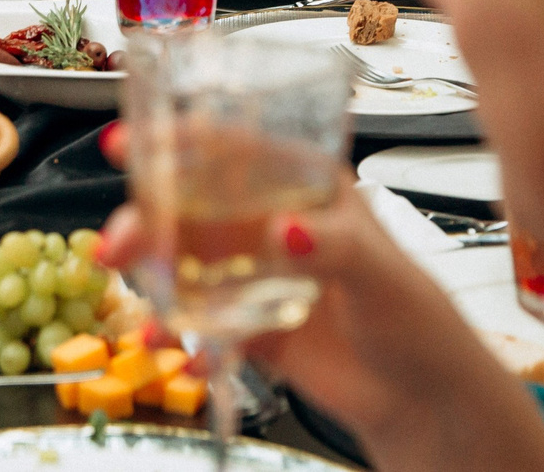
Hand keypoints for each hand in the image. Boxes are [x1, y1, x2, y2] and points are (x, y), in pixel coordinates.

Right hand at [96, 185, 543, 471]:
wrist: (425, 402)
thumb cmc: (420, 322)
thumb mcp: (379, 271)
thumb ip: (330, 246)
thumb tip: (285, 230)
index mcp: (307, 189)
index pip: (236, 151)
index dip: (180, 141)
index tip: (133, 143)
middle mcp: (276, 225)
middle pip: (197, 206)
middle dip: (149, 216)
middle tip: (118, 239)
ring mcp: (260, 277)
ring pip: (189, 260)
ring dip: (152, 269)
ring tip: (128, 284)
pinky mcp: (253, 328)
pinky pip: (201, 322)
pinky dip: (177, 331)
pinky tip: (166, 340)